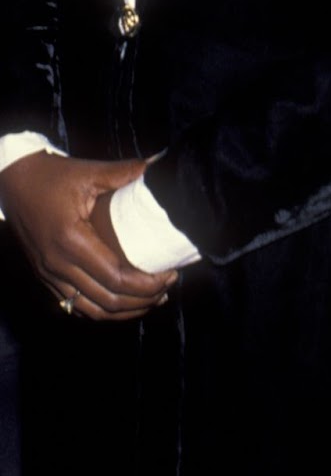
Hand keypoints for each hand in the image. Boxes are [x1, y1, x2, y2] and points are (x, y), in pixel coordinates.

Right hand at [0, 151, 174, 321]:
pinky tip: (122, 303)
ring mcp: (49, 274)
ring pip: (92, 310)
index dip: (147, 284)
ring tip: (152, 300)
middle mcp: (58, 264)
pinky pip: (75, 305)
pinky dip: (102, 310)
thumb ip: (123, 172)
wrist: (12, 181)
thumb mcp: (88, 172)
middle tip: (168, 287)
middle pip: (108, 300)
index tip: (171, 274)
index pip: (116, 278)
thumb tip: (156, 165)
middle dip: (143, 300)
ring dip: (125, 311)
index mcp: (71, 240)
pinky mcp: (45, 276)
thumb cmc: (50, 176)